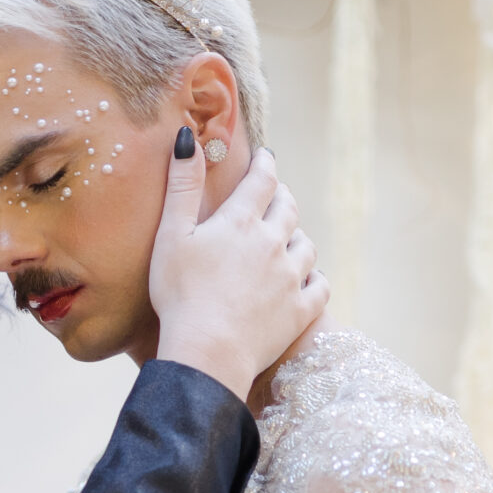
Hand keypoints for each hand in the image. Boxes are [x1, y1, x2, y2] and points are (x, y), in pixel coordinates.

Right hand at [151, 136, 327, 402]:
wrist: (208, 353)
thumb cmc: (180, 295)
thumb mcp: (171, 236)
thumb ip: (182, 186)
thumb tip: (187, 139)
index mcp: (241, 222)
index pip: (262, 180)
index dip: (265, 164)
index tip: (266, 156)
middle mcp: (273, 243)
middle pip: (289, 209)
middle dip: (282, 197)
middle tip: (275, 196)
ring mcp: (291, 278)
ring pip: (307, 245)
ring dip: (297, 238)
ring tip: (287, 240)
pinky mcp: (300, 311)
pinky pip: (321, 286)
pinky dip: (315, 279)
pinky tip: (307, 279)